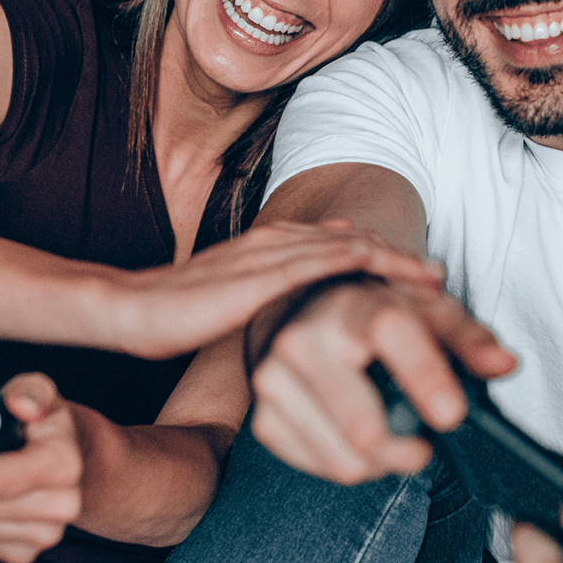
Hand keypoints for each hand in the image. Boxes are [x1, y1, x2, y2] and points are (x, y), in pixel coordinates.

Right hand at [116, 219, 446, 359]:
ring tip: (429, 279)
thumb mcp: (231, 303)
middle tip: (436, 275)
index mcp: (269, 249)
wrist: (127, 307)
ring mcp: (268, 253)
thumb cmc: (173, 311)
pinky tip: (386, 275)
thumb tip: (298, 320)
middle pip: (351, 243)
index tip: (411, 276)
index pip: (335, 246)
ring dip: (391, 260)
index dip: (378, 258)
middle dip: (397, 257)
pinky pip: (322, 263)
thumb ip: (266, 303)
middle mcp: (275, 242)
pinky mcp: (260, 274)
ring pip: (346, 248)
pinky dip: (360, 265)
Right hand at [251, 274, 515, 482]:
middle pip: (364, 427)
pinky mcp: (262, 416)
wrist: (303, 309)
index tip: (452, 415)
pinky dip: (348, 465)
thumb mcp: (425, 311)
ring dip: (381, 464)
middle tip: (426, 448)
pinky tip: (356, 438)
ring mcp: (274, 379)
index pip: (390, 335)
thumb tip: (504, 364)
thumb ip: (468, 337)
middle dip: (407, 449)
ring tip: (394, 441)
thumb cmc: (373, 312)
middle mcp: (304, 339)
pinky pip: (317, 468)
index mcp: (354, 305)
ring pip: (343, 459)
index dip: (424, 377)